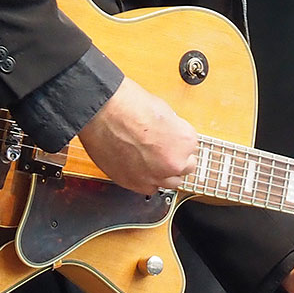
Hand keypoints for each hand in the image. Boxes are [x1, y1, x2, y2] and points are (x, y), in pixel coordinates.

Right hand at [78, 77, 197, 194]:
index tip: (170, 140)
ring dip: (163, 172)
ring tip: (149, 158)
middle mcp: (174, 163)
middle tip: (161, 149)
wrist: (101, 111)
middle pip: (185, 168)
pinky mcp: (135, 184)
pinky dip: (146, 179)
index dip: (178, 142)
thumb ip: (173, 130)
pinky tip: (138, 165)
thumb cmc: (128, 104)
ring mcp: (155, 176)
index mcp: (185, 141)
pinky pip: (149, 188)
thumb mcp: (164, 110)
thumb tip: (172, 136)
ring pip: (169, 182)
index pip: (192, 148)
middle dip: (175, 158)